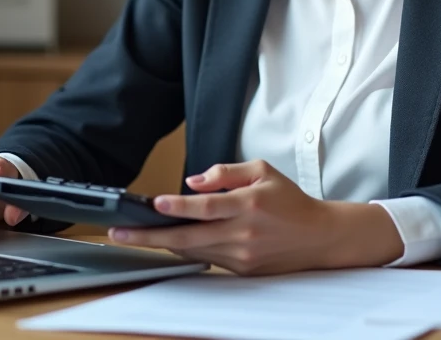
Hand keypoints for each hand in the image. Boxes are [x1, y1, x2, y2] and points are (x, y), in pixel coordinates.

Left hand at [107, 161, 404, 274]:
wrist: (319, 236)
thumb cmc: (289, 200)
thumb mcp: (262, 171)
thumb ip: (226, 172)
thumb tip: (192, 181)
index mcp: (248, 205)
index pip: (207, 207)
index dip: (179, 207)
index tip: (156, 204)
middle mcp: (243, 233)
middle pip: (190, 237)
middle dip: (151, 236)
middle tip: (121, 232)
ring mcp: (242, 255)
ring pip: (193, 251)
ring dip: (163, 243)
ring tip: (134, 235)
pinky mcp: (242, 269)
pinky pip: (207, 258)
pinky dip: (186, 249)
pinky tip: (168, 241)